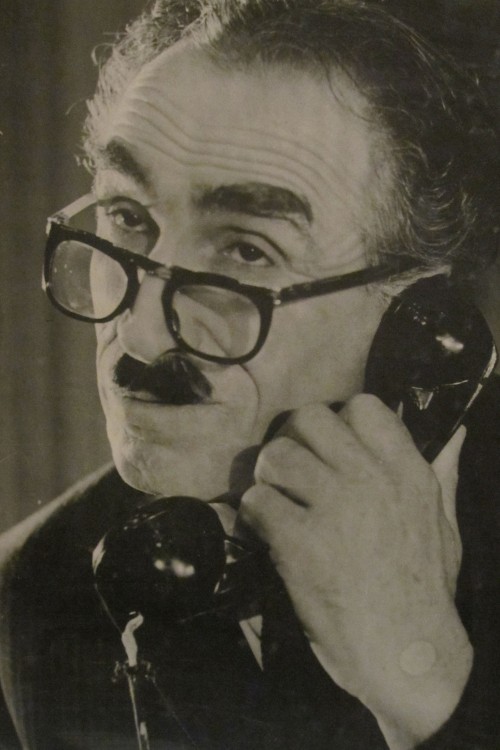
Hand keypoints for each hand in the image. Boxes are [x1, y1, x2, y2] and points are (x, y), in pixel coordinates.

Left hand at [239, 396, 471, 748]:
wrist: (407, 653)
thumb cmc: (425, 590)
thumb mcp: (444, 524)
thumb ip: (441, 476)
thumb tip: (452, 438)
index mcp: (407, 470)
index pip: (363, 406)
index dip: (337, 421)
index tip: (328, 449)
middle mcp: (371, 478)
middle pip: (310, 418)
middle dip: (293, 439)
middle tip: (291, 471)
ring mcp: (336, 508)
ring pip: (277, 455)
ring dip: (268, 477)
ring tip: (275, 501)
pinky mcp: (301, 542)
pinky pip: (257, 500)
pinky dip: (252, 515)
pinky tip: (264, 532)